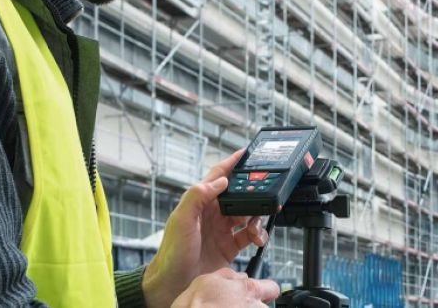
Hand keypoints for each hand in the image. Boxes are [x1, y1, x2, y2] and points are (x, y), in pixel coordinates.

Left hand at [142, 150, 270, 307]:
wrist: (174, 284)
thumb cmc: (171, 253)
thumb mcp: (181, 220)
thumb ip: (198, 195)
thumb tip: (221, 180)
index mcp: (200, 202)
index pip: (219, 175)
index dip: (232, 163)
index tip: (246, 153)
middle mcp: (212, 213)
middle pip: (239, 195)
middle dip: (253, 193)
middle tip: (265, 193)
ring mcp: (222, 230)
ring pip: (247, 214)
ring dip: (258, 217)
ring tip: (257, 224)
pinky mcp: (229, 246)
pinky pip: (250, 235)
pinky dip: (258, 235)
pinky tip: (257, 239)